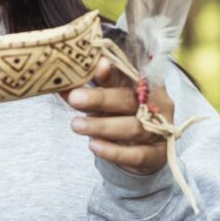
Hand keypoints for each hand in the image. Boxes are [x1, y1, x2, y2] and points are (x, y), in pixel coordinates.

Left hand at [60, 57, 174, 174]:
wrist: (141, 150)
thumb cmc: (119, 115)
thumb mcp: (105, 99)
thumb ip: (86, 90)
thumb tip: (59, 84)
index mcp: (144, 83)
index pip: (129, 74)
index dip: (113, 72)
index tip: (97, 66)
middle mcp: (156, 104)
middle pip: (129, 99)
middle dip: (100, 98)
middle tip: (75, 98)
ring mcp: (160, 130)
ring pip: (133, 127)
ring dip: (102, 126)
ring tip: (76, 125)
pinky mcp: (157, 155)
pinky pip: (137, 154)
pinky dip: (115, 151)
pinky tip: (94, 146)